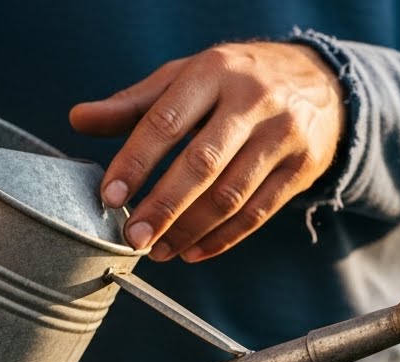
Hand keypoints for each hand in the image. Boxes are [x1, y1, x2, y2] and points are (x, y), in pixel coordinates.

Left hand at [69, 42, 344, 261]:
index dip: (136, 162)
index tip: (110, 198)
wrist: (320, 81)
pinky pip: (258, 212)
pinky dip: (223, 238)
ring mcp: (283, 135)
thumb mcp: (186, 77)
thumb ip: (134, 103)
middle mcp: (253, 101)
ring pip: (231, 195)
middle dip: (163, 207)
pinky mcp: (303, 167)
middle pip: (202, 164)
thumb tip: (78, 120)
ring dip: (190, 230)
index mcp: (215, 72)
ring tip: (159, 251)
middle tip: (132, 238)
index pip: (167, 121)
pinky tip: (194, 251)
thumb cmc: (236, 80)